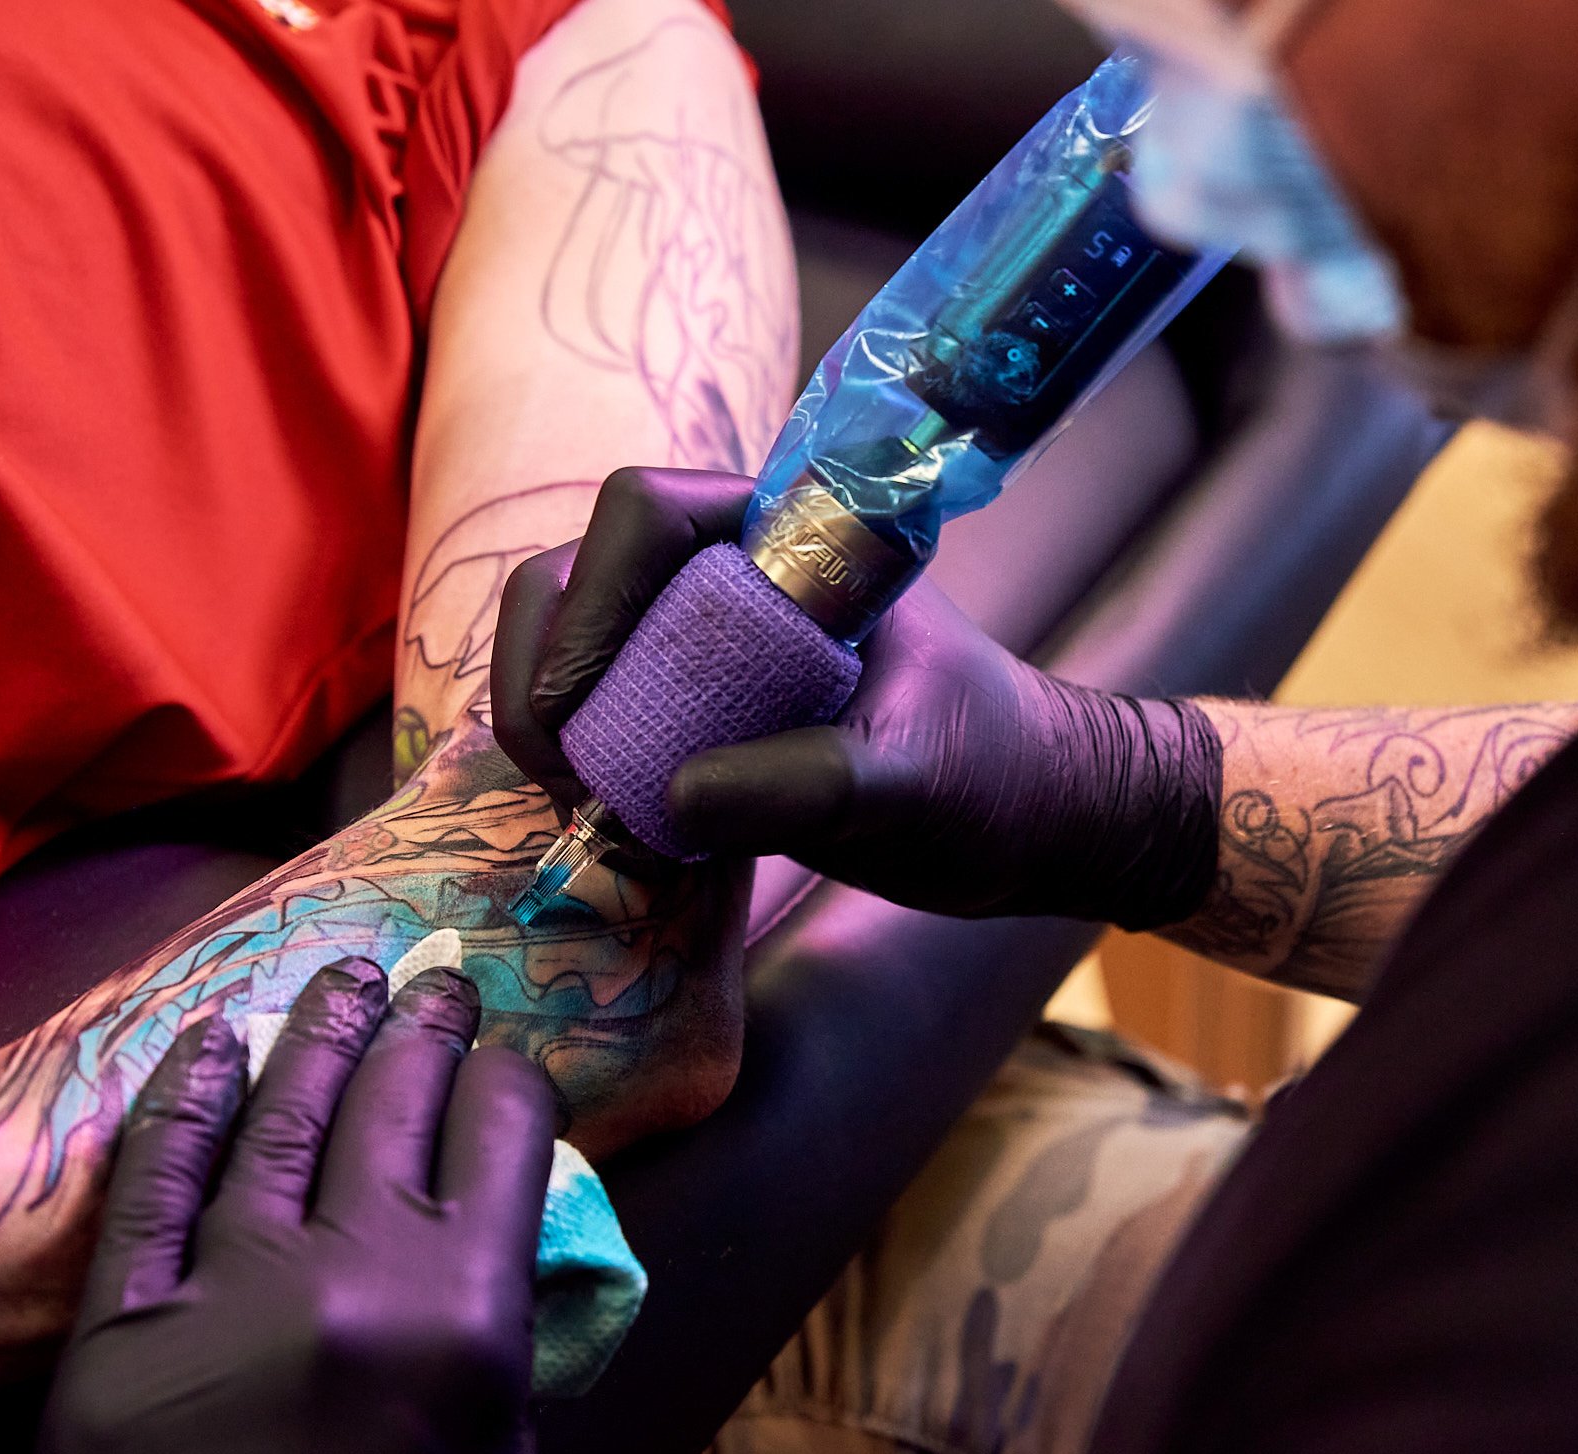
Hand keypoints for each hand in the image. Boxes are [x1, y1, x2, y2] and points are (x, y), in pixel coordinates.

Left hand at [35, 958, 556, 1453]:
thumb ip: (513, 1342)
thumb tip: (513, 1243)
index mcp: (467, 1311)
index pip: (505, 1127)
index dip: (511, 1078)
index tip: (505, 1063)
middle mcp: (353, 1275)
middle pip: (398, 1097)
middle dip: (425, 1027)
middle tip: (432, 987)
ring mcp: (225, 1292)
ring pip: (284, 1114)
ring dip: (321, 1031)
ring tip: (347, 980)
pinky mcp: (117, 1330)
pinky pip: (153, 1180)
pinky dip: (184, 1098)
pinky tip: (215, 1041)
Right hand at [494, 466, 1224, 928]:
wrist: (1034, 820)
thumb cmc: (997, 775)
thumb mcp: (914, 782)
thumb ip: (810, 783)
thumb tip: (673, 797)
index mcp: (794, 538)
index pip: (650, 510)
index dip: (593, 594)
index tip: (579, 702)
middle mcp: (735, 572)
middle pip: (584, 570)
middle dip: (545, 661)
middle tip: (557, 770)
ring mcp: (707, 640)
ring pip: (575, 637)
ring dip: (543, 712)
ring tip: (573, 800)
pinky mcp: (698, 708)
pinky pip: (599, 706)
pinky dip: (574, 755)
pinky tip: (592, 817)